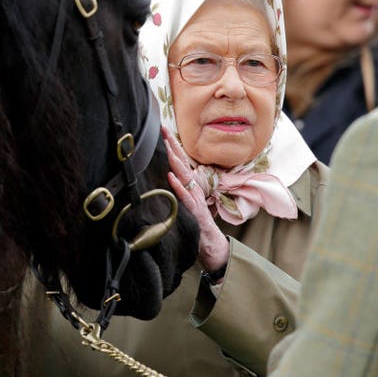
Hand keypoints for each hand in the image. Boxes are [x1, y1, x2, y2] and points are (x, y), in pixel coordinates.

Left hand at [162, 127, 228, 272]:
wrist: (213, 247)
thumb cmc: (198, 227)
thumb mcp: (187, 206)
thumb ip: (181, 192)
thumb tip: (169, 179)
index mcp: (191, 187)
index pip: (181, 163)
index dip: (173, 146)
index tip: (164, 131)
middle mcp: (194, 190)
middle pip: (183, 164)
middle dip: (174, 146)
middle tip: (164, 129)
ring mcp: (196, 200)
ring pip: (186, 178)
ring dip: (177, 162)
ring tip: (168, 148)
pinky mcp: (196, 213)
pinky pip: (186, 198)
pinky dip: (179, 187)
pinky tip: (171, 178)